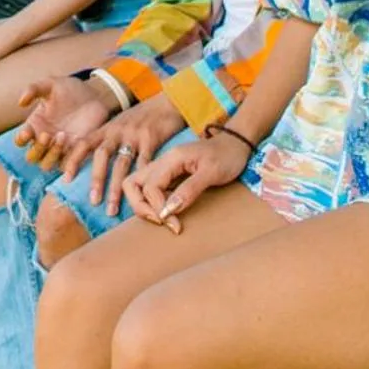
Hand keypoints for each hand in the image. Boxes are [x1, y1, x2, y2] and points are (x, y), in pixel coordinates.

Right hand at [13, 77, 111, 169]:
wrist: (96, 95)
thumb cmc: (70, 90)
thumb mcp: (51, 84)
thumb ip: (34, 89)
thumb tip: (21, 102)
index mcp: (35, 125)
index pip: (20, 140)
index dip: (21, 139)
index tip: (27, 132)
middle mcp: (44, 140)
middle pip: (32, 157)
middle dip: (37, 149)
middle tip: (48, 135)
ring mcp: (60, 149)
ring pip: (46, 164)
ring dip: (51, 154)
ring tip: (63, 136)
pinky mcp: (75, 153)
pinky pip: (67, 166)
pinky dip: (68, 160)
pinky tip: (75, 144)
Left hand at [64, 96, 187, 219]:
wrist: (167, 101)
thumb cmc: (142, 117)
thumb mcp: (120, 123)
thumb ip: (108, 140)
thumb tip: (93, 164)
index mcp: (107, 129)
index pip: (83, 143)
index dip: (72, 160)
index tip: (66, 180)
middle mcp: (117, 131)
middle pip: (102, 155)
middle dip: (96, 180)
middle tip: (93, 202)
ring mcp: (134, 134)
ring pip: (122, 163)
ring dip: (116, 188)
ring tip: (113, 209)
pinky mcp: (152, 137)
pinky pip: (145, 161)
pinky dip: (141, 178)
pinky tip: (140, 195)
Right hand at [121, 132, 252, 233]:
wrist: (236, 144)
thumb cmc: (227, 156)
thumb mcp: (212, 173)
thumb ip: (189, 190)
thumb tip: (168, 210)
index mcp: (171, 159)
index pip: (150, 187)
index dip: (158, 208)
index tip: (174, 224)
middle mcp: (162, 162)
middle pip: (132, 184)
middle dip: (140, 207)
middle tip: (160, 222)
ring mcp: (164, 168)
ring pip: (137, 186)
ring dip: (143, 205)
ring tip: (162, 218)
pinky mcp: (168, 175)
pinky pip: (149, 189)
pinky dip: (152, 202)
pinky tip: (168, 211)